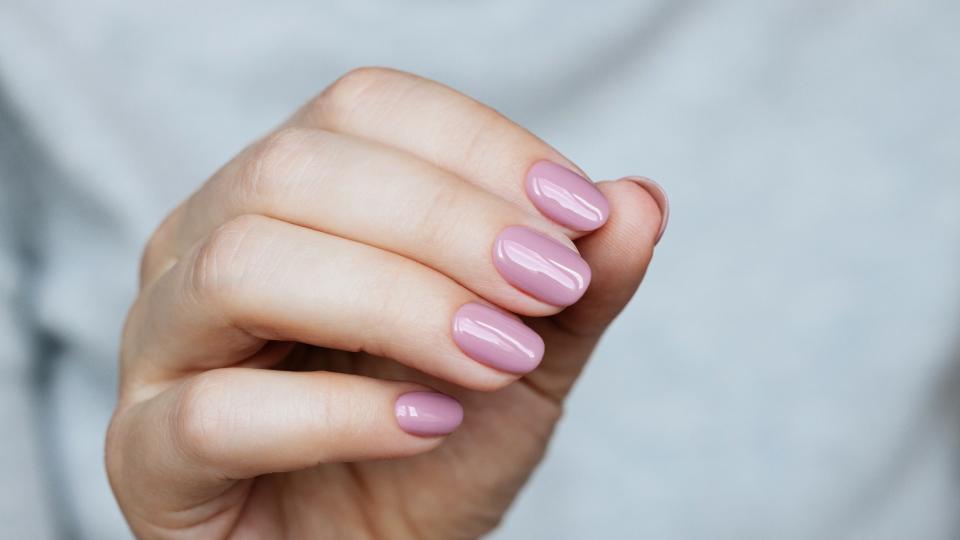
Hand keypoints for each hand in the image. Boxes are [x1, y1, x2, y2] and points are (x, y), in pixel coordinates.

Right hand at [106, 67, 666, 538]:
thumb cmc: (439, 441)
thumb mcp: (529, 355)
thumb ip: (578, 282)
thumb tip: (637, 201)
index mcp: (290, 195)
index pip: (365, 109)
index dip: (479, 148)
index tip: (579, 217)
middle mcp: (206, 244)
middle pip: (295, 169)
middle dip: (444, 223)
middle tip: (545, 286)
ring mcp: (162, 346)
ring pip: (242, 265)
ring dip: (395, 303)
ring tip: (496, 358)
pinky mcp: (146, 452)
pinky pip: (216, 412)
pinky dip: (338, 412)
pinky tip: (429, 425)